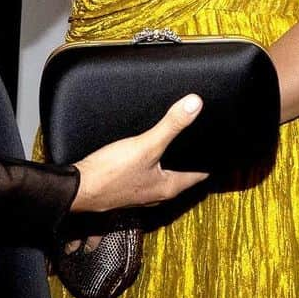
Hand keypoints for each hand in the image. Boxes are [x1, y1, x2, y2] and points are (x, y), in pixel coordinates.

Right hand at [70, 94, 207, 213]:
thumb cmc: (111, 173)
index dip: (210, 159)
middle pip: (183, 173)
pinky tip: (146, 151)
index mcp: (169, 186)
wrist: (78, 189)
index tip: (220, 145)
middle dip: (191, 157)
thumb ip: (171, 125)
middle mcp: (158, 192)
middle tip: (199, 137)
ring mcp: (141, 192)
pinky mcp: (126, 187)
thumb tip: (195, 105)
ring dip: (171, 161)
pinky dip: (153, 163)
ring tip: (176, 142)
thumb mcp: (145, 145)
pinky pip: (148, 174)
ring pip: (165, 174)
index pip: (200, 174)